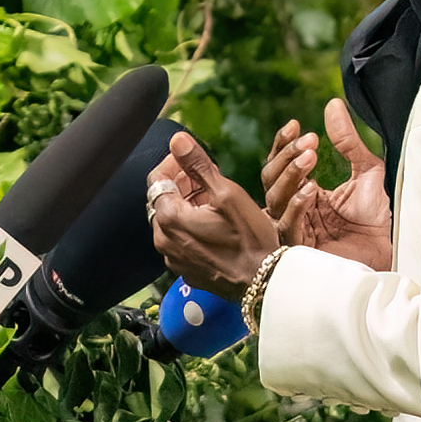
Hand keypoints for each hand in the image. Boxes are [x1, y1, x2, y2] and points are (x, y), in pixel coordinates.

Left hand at [147, 131, 282, 298]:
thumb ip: (198, 165)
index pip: (157, 180)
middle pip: (162, 200)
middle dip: (180, 183)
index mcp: (170, 219)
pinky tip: (213, 222)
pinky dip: (191, 225)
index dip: (172, 163)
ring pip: (171, 221)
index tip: (188, 157)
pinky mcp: (184, 269)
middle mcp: (164, 241)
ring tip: (212, 197)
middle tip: (204, 175)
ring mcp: (173, 258)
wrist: (263, 281)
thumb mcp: (227, 194)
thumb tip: (177, 140)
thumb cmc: (249, 239)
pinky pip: (180, 240)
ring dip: (186, 204)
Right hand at [273, 100, 393, 271]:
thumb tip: (332, 104)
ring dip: (290, 175)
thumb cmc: (373, 218)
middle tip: (309, 142)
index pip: (279, 164)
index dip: (282, 144)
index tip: (295, 125)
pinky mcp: (300, 249)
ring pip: (274, 199)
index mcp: (301, 191)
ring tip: (310, 157)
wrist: (386, 250)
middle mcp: (291, 208)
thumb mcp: (365, 170)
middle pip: (270, 179)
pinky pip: (287, 225)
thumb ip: (348, 141)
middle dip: (285, 157)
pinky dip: (297, 205)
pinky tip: (311, 189)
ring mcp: (293, 228)